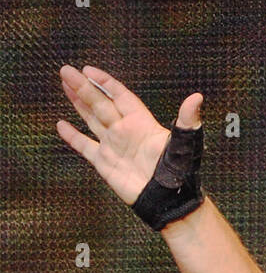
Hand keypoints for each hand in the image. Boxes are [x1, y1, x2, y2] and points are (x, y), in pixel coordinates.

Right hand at [57, 64, 201, 206]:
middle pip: (100, 103)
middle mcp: (125, 132)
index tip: (89, 70)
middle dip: (84, 87)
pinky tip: (61, 125)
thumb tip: (196, 98)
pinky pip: (86, 147)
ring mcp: (114, 147)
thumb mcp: (186, 144)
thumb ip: (187, 120)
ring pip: (92, 119)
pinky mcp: (105, 164)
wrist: (170, 203)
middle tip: (66, 71)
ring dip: (78, 103)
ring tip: (64, 85)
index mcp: (141, 123)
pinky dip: (73, 137)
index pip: (120, 96)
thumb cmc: (181, 174)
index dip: (105, 82)